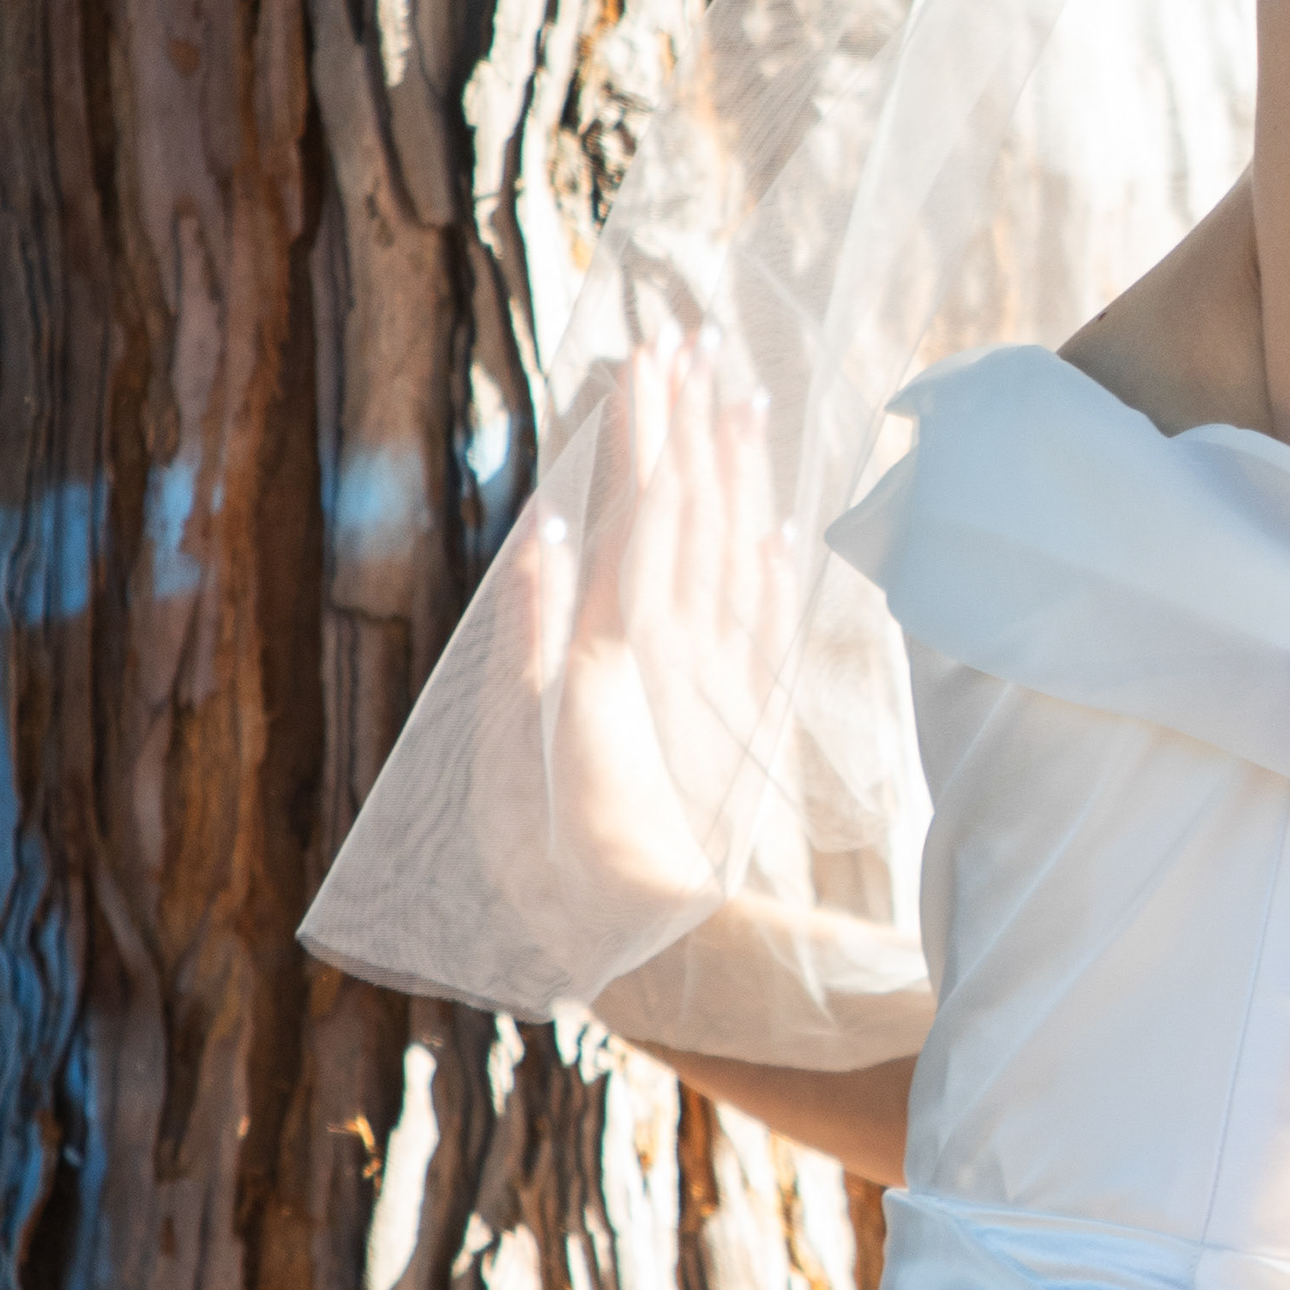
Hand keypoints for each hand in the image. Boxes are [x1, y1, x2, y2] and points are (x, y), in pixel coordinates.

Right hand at [499, 330, 781, 930]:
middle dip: (687, 422)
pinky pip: (768, 615)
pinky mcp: (753, 720)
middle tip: (688, 337)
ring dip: (737, 470)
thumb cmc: (564, 867)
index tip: (644, 358)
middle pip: (692, 512)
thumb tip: (548, 532)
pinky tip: (776, 517)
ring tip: (737, 395)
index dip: (642, 434)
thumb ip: (528, 641)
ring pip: (738, 548)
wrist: (667, 952)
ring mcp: (726, 682)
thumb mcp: (513, 760)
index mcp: (620, 648)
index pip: (638, 512)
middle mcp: (684, 652)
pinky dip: (771, 557)